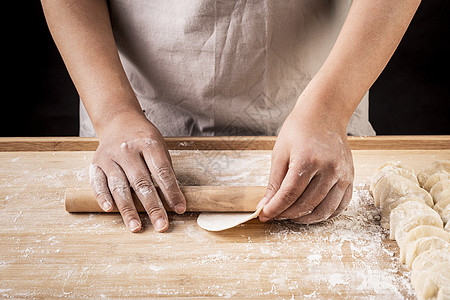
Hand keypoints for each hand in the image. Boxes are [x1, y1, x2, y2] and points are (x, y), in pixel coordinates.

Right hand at [89, 111, 185, 231]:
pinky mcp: (96, 163)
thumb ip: (165, 171)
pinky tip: (109, 209)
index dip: (171, 192)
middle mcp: (128, 150)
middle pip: (142, 182)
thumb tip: (174, 200)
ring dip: (128, 209)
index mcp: (149, 144)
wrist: (119, 121)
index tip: (179, 209)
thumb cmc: (144, 140)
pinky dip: (102, 196)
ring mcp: (110, 157)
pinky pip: (97, 182)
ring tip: (136, 227)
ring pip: (119, 186)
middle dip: (153, 206)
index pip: (162, 172)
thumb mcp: (160, 147)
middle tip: (161, 225)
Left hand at [258, 106, 353, 223]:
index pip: (289, 194)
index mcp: (308, 160)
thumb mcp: (280, 153)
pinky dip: (325, 214)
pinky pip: (340, 206)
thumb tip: (266, 206)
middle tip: (275, 215)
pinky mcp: (350, 178)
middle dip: (287, 214)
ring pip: (324, 210)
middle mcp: (329, 168)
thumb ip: (274, 182)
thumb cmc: (299, 130)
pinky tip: (311, 213)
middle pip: (306, 204)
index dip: (275, 208)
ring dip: (306, 219)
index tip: (264, 215)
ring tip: (291, 216)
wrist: (324, 114)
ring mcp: (342, 174)